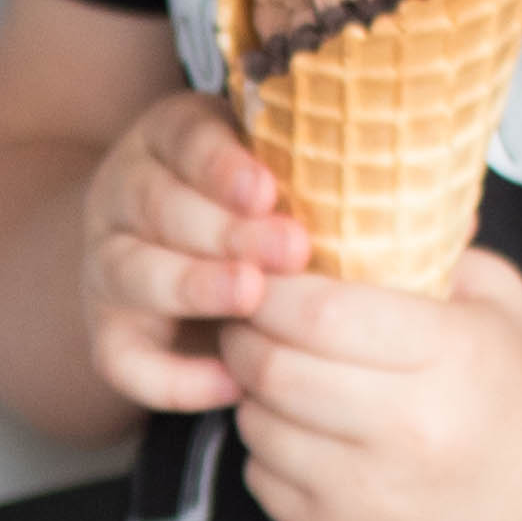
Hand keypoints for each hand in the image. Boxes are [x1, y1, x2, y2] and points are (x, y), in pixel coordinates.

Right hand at [80, 89, 311, 416]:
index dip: (220, 164)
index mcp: (168, 142)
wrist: (189, 261)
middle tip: (290, 249)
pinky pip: (122, 361)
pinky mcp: (109, 333)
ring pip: (131, 272)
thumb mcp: (279, 173)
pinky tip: (230, 382)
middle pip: (156, 204)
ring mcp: (108, 264)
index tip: (267, 189)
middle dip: (224, 229)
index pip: (181, 138)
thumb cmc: (261, 216)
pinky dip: (172, 378)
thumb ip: (318, 176)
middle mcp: (125, 197)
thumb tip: (414, 196)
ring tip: (252, 298)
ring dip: (194, 285)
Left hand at [221, 246, 521, 520]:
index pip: (317, 311)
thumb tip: (336, 203)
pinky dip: (267, 451)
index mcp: (449, 356)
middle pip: (272, 369)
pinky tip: (301, 432)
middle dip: (244, 335)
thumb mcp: (499, 302)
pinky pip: (264, 483)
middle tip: (248, 318)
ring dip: (251, 394)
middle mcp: (408, 430)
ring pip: (258, 428)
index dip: (270, 286)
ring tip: (276, 372)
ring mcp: (373, 496)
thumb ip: (424, 250)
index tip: (263, 270)